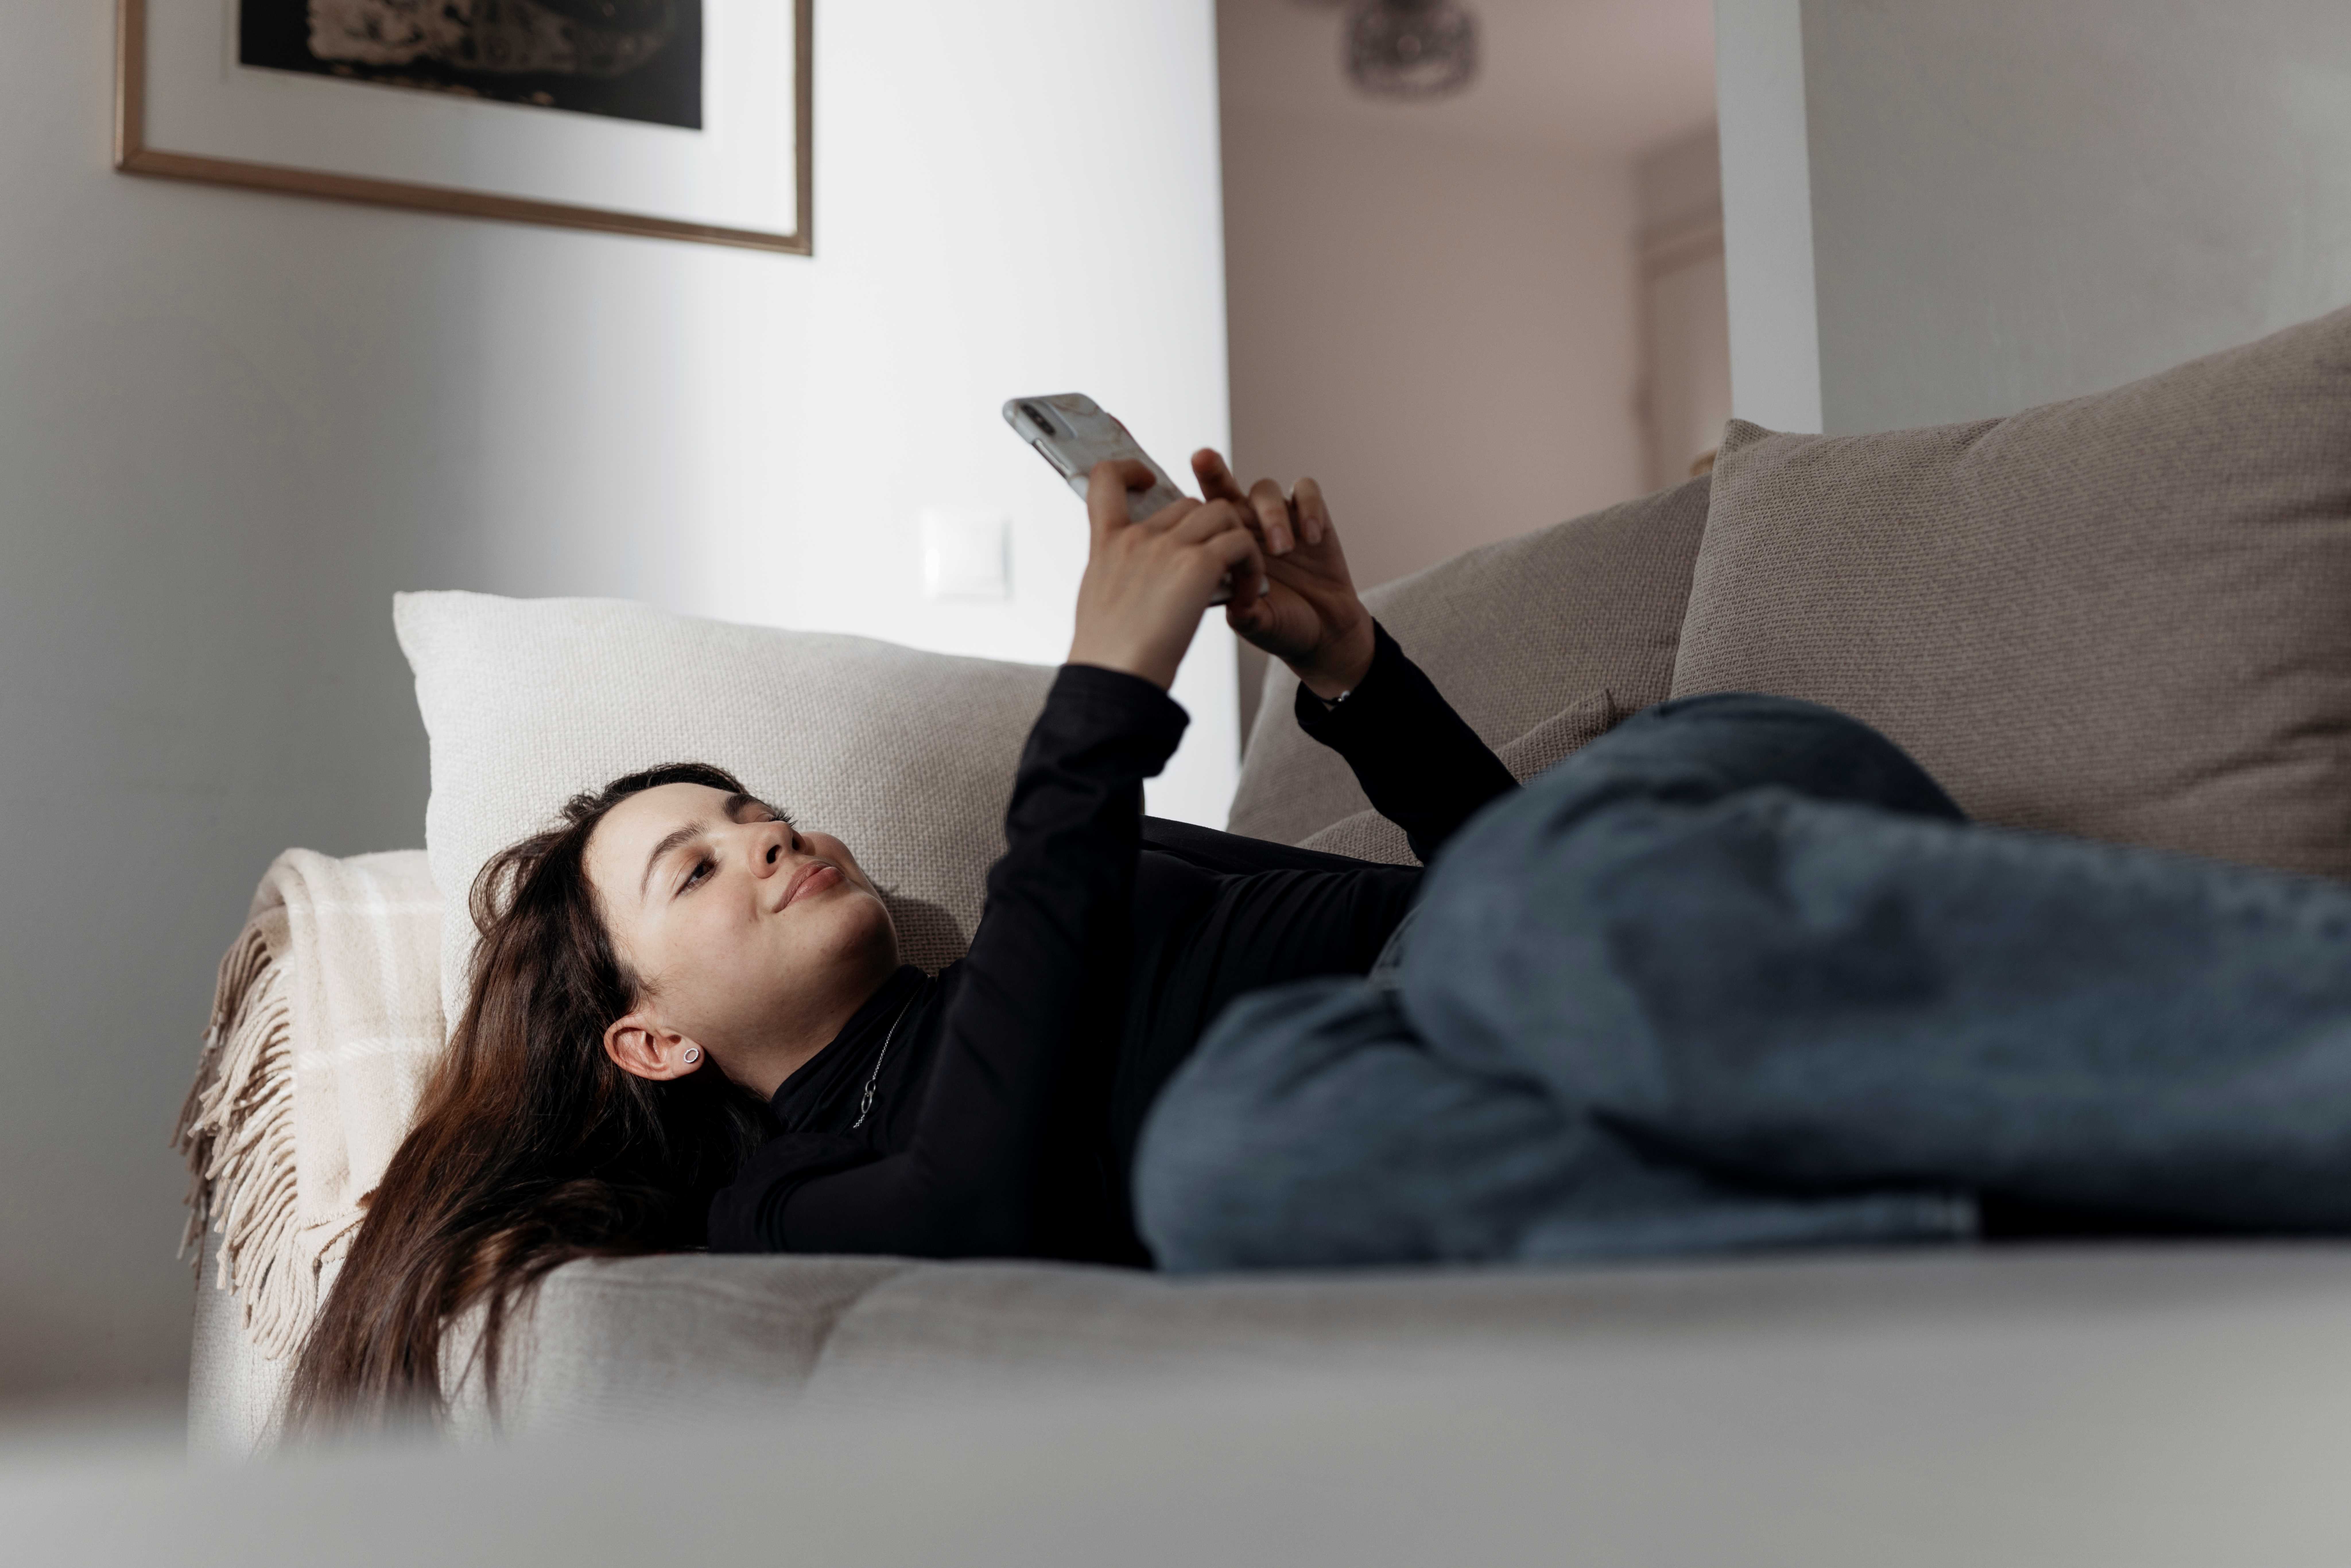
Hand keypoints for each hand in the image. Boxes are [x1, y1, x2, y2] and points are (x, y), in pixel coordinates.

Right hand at [1067, 459, 1267, 690]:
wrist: (1116, 680)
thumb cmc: (1108, 656)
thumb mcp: (1099, 602)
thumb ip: (1115, 576)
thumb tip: (1126, 577)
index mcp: (1106, 545)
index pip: (1106, 480)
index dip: (1129, 471)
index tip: (1148, 480)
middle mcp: (1137, 537)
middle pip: (1187, 504)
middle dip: (1211, 530)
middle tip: (1223, 569)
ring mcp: (1167, 547)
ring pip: (1222, 513)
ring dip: (1240, 543)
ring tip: (1242, 582)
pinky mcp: (1198, 564)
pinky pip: (1242, 544)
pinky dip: (1254, 568)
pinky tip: (1249, 599)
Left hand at [1192, 450, 1374, 699]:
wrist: (1324, 632)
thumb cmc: (1281, 625)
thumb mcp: (1259, 624)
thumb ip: (1246, 613)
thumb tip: (1234, 608)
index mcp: (1222, 547)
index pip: (1200, 515)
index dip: (1186, 502)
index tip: (1174, 480)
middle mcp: (1245, 526)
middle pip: (1224, 486)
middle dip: (1212, 470)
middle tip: (1202, 460)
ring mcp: (1278, 518)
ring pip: (1265, 489)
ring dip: (1271, 514)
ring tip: (1283, 549)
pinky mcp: (1312, 517)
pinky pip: (1306, 492)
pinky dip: (1308, 508)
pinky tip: (1311, 537)